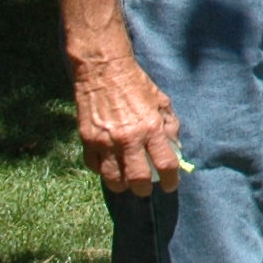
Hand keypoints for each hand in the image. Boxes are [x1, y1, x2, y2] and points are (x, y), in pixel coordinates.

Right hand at [72, 47, 182, 197]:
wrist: (104, 72)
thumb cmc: (137, 85)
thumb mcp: (162, 101)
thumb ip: (170, 125)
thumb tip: (175, 148)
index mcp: (151, 128)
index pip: (165, 163)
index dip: (170, 180)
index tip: (170, 185)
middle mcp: (128, 139)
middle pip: (137, 179)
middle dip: (143, 190)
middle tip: (146, 189)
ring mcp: (105, 142)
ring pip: (112, 179)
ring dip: (121, 185)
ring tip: (127, 183)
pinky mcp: (87, 141)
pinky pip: (94, 167)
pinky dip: (102, 171)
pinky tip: (109, 167)